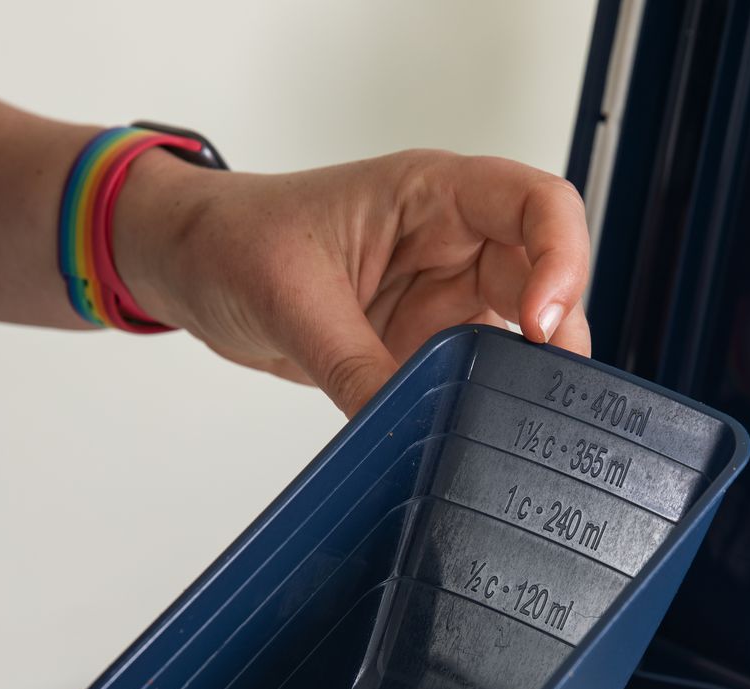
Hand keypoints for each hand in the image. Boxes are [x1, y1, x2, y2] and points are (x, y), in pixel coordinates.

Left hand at [116, 149, 592, 416]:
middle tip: (545, 395)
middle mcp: (452, 242)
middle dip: (558, 335)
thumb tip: (402, 429)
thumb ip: (353, 366)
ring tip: (521, 421)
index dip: (562, 259)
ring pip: (523, 333)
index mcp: (432, 195)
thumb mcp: (289, 298)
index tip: (541, 323)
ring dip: (529, 375)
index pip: (539, 205)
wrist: (187, 270)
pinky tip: (479, 433)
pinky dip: (485, 405)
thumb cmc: (232, 239)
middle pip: (546, 277)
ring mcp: (442, 295)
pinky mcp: (423, 344)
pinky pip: (476, 375)